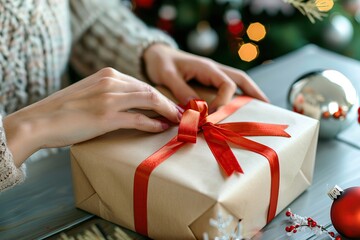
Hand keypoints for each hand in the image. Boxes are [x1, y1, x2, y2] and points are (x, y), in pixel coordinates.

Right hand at [3, 68, 181, 166]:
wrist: (40, 121)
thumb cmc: (64, 110)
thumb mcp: (89, 92)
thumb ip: (109, 92)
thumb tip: (130, 103)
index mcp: (107, 75)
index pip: (141, 83)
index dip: (158, 95)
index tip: (168, 105)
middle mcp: (110, 83)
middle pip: (149, 90)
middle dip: (167, 102)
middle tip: (179, 113)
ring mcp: (109, 99)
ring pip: (149, 100)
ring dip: (166, 111)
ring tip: (176, 120)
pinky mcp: (106, 117)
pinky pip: (138, 119)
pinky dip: (153, 123)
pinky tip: (161, 127)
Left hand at [143, 44, 268, 111]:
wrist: (155, 54)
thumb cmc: (161, 63)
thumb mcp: (167, 75)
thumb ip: (181, 90)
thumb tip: (196, 110)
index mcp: (206, 67)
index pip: (226, 84)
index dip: (223, 102)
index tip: (212, 117)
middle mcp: (213, 69)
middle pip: (240, 78)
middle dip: (254, 92)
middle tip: (267, 106)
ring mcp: (212, 74)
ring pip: (237, 81)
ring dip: (249, 92)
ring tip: (261, 106)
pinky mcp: (208, 79)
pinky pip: (227, 86)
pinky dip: (237, 94)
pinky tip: (240, 105)